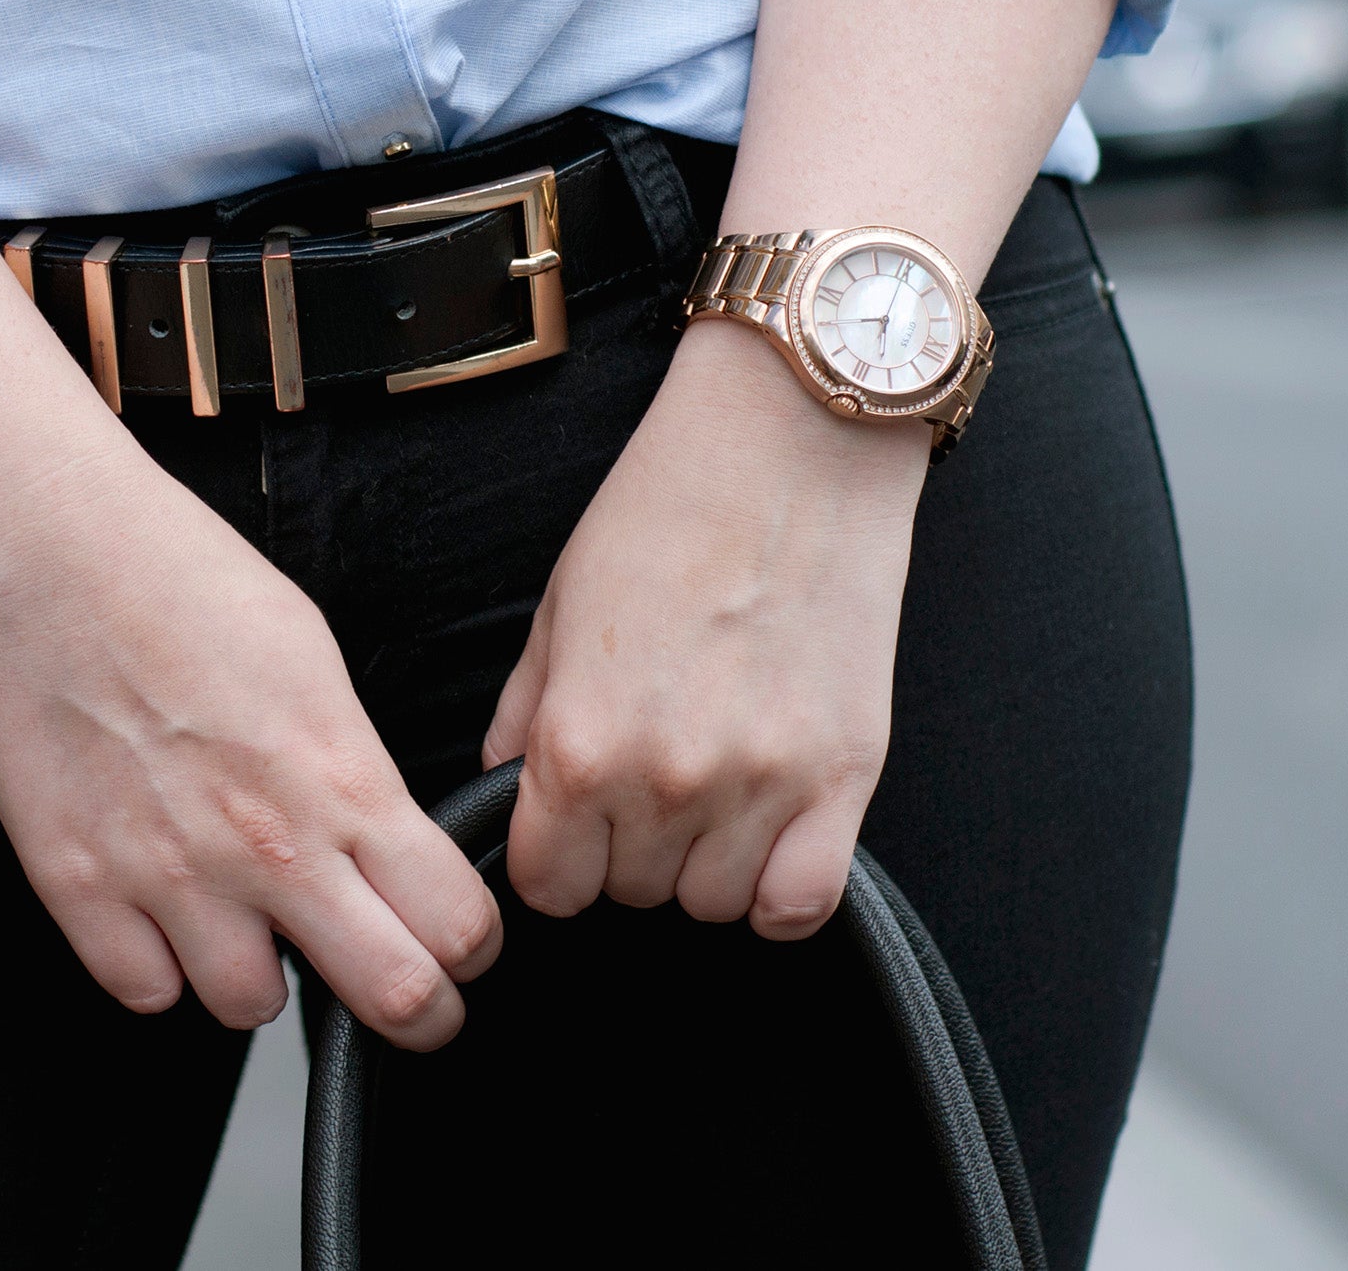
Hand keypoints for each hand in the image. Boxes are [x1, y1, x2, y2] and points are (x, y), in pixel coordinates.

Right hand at [0, 457, 502, 1048]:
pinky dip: (160, 964)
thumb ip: (354, 770)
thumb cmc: (179, 580)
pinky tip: (162, 906)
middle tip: (405, 991)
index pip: (458, 925)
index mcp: (341, 779)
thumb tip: (383, 842)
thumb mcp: (314, 663)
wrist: (46, 553)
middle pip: (396, 998)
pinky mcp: (77, 888)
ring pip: (253, 1009)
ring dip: (261, 975)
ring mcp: (168, 877)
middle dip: (419, 1009)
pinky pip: (146, 992)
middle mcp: (266, 845)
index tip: (461, 942)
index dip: (473, 947)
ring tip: (246, 916)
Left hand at [482, 321, 925, 937]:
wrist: (790, 442)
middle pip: (629, 894)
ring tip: (714, 785)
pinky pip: (800, 905)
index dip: (553, 855)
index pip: (545, 886)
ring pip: (712, 906)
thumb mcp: (559, 604)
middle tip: (650, 770)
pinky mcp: (844, 778)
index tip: (571, 822)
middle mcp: (665, 781)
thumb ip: (524, 713)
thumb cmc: (667, 508)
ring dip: (704, 862)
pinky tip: (769, 835)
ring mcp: (760, 785)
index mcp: (579, 742)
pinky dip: (780, 890)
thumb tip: (503, 786)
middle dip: (626, 848)